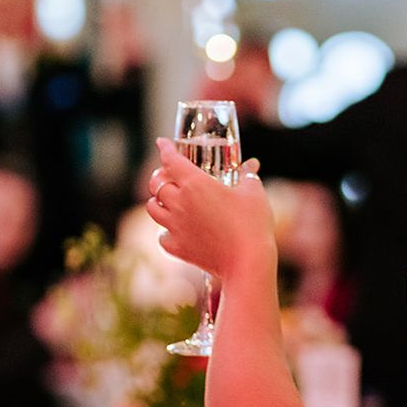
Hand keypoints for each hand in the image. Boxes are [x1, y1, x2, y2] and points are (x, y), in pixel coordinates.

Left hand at [145, 137, 277, 281]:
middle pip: (156, 183)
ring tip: (167, 202)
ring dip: (158, 202)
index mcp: (194, 183)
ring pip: (152, 209)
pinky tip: (176, 230)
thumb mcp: (254, 193)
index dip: (165, 148)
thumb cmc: (252, 225)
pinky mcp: (178, 248)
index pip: (170, 159)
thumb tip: (252, 165)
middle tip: (168, 175)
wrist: (247, 263)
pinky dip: (166, 231)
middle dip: (160, 176)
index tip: (162, 143)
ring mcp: (175, 227)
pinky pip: (162, 236)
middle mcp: (179, 203)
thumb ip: (248, 175)